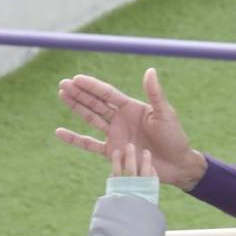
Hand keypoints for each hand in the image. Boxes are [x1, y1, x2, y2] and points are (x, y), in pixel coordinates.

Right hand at [57, 68, 206, 189]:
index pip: (108, 94)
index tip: (77, 78)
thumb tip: (150, 70)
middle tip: (63, 83)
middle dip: (80, 93)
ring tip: (62, 95)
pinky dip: (75, 139)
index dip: (92, 86)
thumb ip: (155, 94)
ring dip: (76, 108)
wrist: (177, 165)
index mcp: (132, 108)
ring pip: (91, 119)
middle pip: (96, 103)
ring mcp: (115, 135)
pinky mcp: (112, 152)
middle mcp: (121, 119)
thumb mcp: (165, 114)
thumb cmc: (175, 138)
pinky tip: (59, 132)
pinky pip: (90, 144)